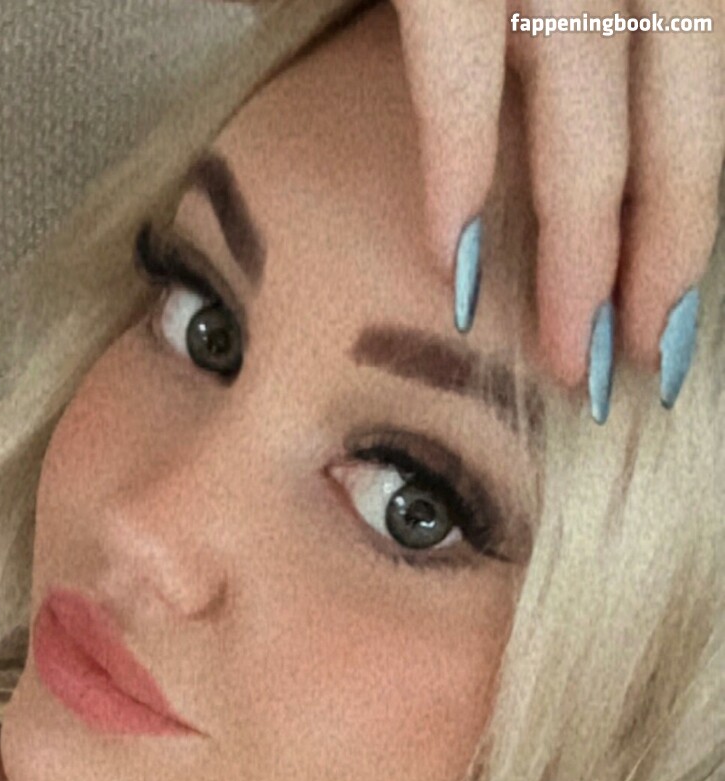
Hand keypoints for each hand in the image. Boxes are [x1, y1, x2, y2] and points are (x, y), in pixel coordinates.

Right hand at [220, 0, 723, 412]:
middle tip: (624, 368)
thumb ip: (528, 8)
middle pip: (673, 105)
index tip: (668, 313)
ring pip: (591, 101)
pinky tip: (457, 252)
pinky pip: (464, 58)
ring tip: (563, 347)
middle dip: (650, 252)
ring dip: (578, 240)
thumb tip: (502, 102)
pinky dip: (461, 159)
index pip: (700, 82)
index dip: (685, 209)